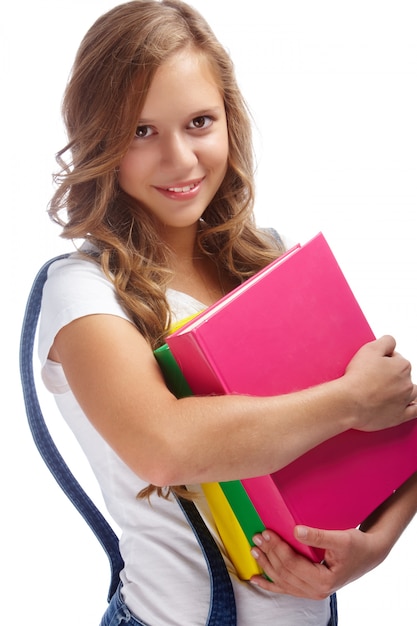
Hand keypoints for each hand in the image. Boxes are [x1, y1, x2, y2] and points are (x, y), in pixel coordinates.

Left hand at [250, 525, 388, 599]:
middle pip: (284, 572)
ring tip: (254, 549)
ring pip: (281, 580)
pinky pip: (284, 588)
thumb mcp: (340, 539)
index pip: (292, 564)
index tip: (267, 531)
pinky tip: (255, 579)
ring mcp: (311, 592)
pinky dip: (268, 584)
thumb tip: (296, 530)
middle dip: (269, 553)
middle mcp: (316, 591)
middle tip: (257, 536)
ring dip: (266, 565)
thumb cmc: (356, 546)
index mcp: (324, 581)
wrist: (368, 555)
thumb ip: (318, 536)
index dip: (277, 548)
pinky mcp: (308, 588)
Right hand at [343, 335, 416, 431]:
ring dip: (403, 389)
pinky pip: (415, 411)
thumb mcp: (370, 348)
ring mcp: (404, 400)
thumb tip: (391, 342)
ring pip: (413, 392)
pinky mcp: (399, 416)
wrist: (349, 402)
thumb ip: (386, 342)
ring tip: (388, 390)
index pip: (397, 358)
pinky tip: (410, 404)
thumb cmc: (357, 378)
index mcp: (402, 366)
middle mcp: (407, 383)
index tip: (374, 364)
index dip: (384, 360)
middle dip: (393, 375)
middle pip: (404, 375)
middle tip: (375, 377)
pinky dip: (414, 406)